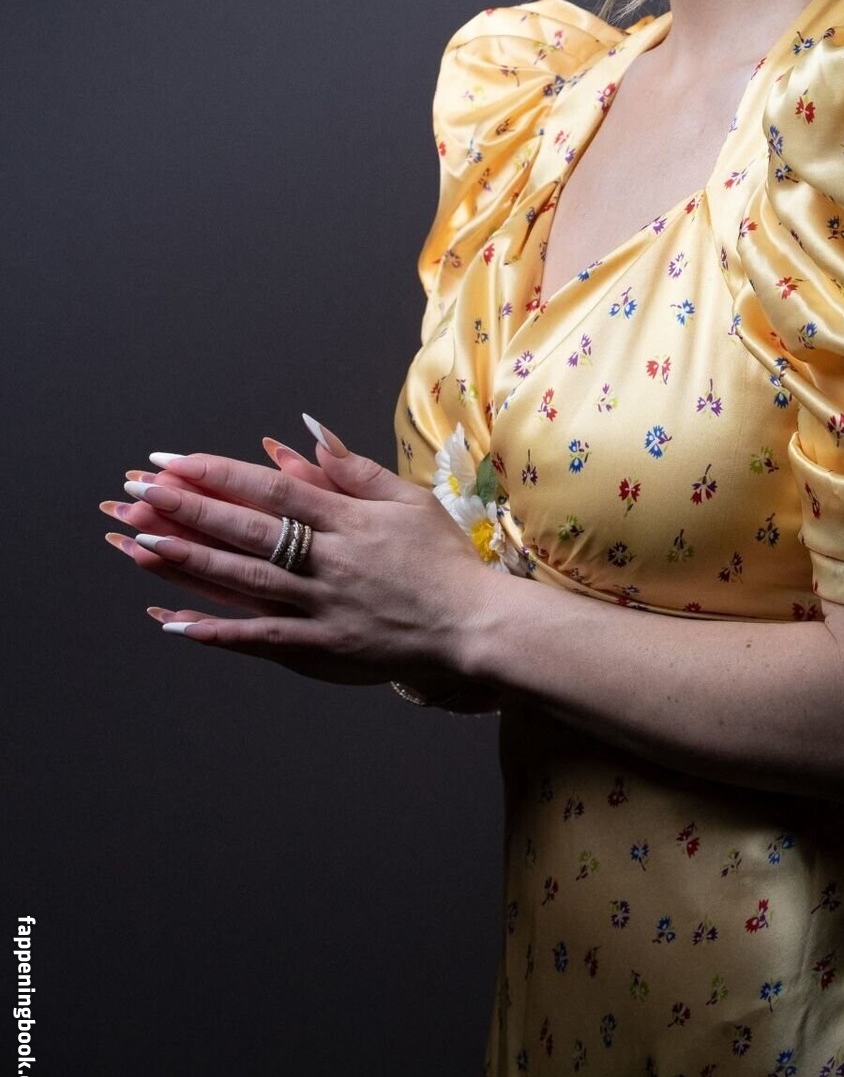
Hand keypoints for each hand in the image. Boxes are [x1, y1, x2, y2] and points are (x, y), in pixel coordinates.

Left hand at [104, 422, 508, 688]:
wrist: (473, 622)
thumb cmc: (442, 559)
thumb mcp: (406, 499)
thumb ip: (354, 468)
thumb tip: (307, 430)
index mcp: (346, 519)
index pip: (269, 488)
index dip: (217, 473)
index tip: (173, 462)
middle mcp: (326, 559)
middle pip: (247, 529)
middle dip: (187, 510)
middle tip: (137, 493)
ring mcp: (321, 605)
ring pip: (245, 580)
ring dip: (191, 562)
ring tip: (140, 544)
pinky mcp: (321, 646)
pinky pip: (261, 639)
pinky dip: (217, 632)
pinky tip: (175, 625)